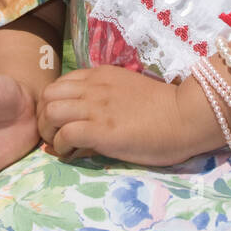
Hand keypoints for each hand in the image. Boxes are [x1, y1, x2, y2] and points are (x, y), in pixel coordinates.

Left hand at [37, 65, 194, 165]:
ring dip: (49, 132)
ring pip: (49, 112)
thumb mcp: (126, 94)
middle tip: (55, 135)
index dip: (54, 105)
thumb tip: (82, 123)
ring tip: (61, 146)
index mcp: (100, 76)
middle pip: (47, 95)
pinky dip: (62, 147)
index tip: (61, 123)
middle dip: (44, 117)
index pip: (59, 84)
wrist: (186, 116)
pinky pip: (64, 135)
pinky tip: (73, 154)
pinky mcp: (101, 129)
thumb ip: (103, 100)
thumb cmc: (164, 109)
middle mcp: (93, 87)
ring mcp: (96, 107)